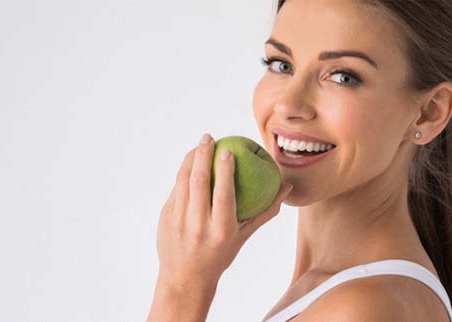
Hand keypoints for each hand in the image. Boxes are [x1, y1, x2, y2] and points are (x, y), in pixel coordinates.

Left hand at [155, 133, 292, 290]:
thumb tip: (287, 187)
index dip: (225, 170)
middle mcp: (198, 225)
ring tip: (198, 145)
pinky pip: (175, 190)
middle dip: (203, 154)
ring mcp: (178, 221)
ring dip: (189, 159)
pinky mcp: (165, 218)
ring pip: (182, 181)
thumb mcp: (243, 237)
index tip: (227, 149)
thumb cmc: (219, 255)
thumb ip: (264, 211)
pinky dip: (182, 174)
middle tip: (208, 137)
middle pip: (198, 181)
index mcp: (221, 230)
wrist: (185, 278)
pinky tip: (189, 164)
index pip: (223, 194)